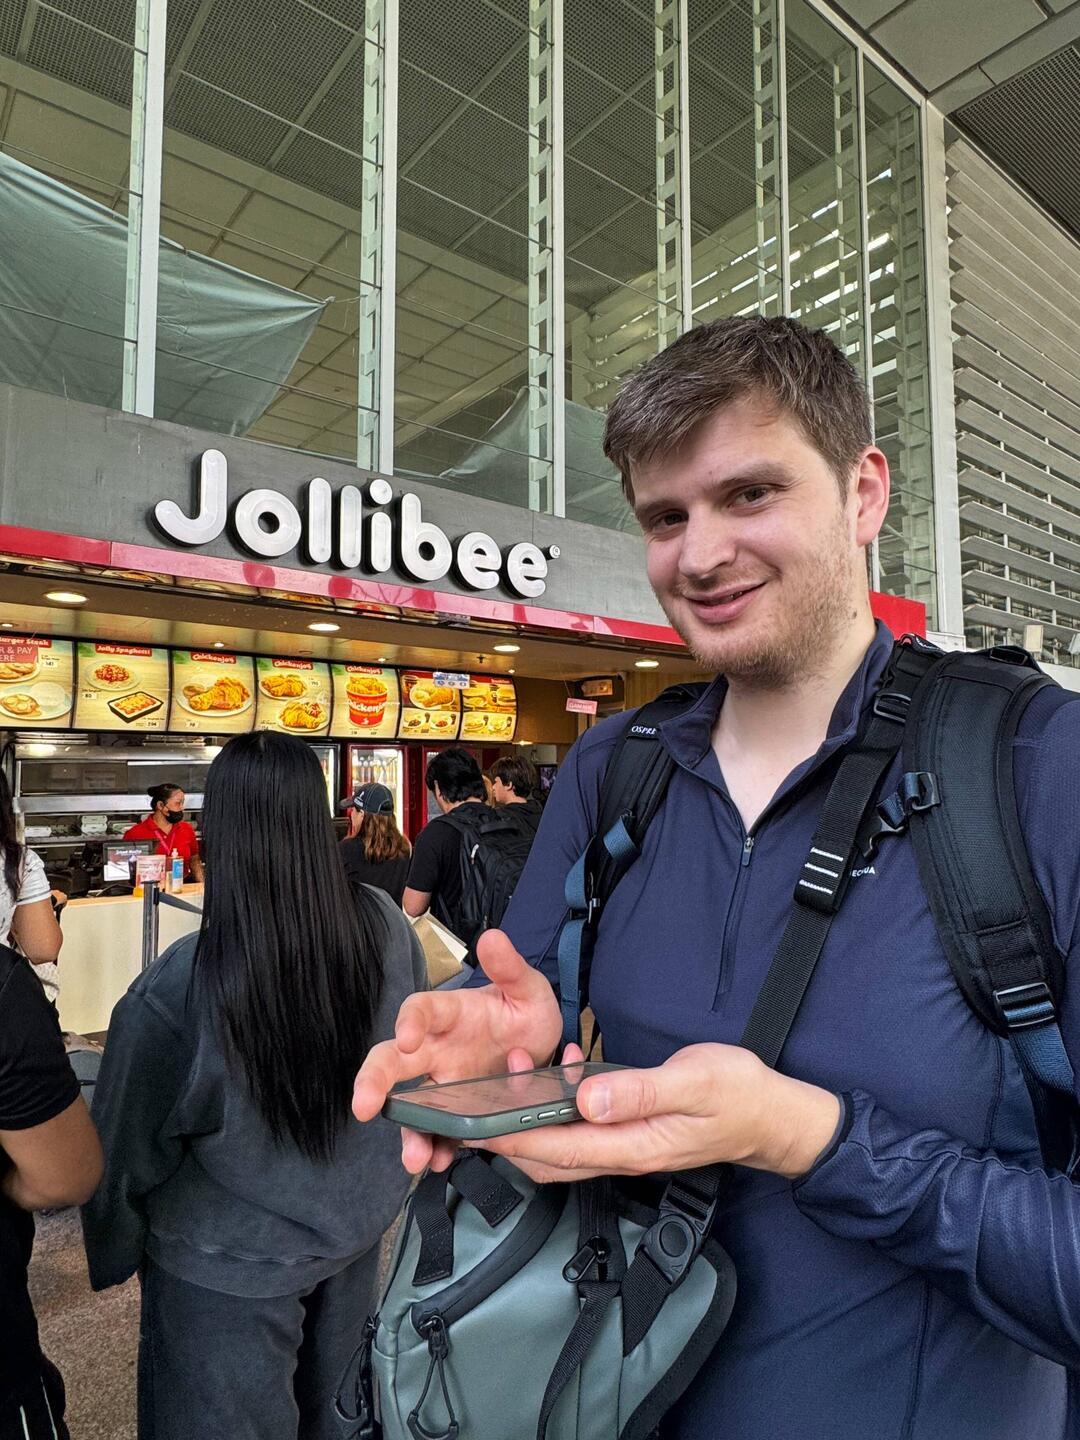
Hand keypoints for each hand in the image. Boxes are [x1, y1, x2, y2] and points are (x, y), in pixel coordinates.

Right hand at [352, 929, 562, 1173]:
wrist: (542, 1050)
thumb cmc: (525, 1012)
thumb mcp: (528, 989)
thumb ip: (511, 969)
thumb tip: (493, 937)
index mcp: (450, 1014)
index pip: (419, 1009)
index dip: (409, 1020)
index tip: (405, 1034)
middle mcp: (436, 1049)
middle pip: (393, 1061)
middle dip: (374, 1082)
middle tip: (363, 1106)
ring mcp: (443, 1085)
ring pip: (410, 1106)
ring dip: (408, 1132)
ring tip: (415, 1157)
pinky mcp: (456, 1113)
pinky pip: (437, 1134)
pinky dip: (435, 1149)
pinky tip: (438, 1162)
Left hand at [471, 1044, 841, 1183]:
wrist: (775, 1115)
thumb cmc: (739, 1095)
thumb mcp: (694, 1083)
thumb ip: (639, 1091)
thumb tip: (586, 1098)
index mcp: (634, 1145)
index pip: (559, 1150)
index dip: (514, 1140)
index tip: (476, 1125)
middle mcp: (625, 1152)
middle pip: (551, 1156)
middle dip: (510, 1133)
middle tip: (478, 1100)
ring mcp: (629, 1144)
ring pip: (565, 1142)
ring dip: (533, 1116)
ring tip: (513, 1074)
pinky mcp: (634, 1130)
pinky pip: (586, 1127)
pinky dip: (563, 1103)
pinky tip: (564, 1069)